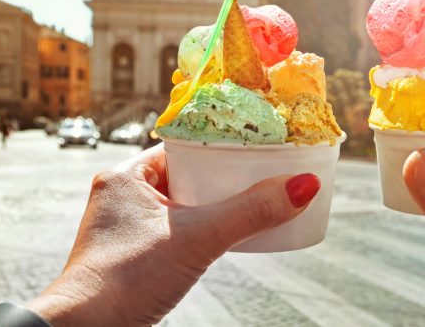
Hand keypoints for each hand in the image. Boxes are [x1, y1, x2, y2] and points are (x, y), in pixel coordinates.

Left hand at [25, 145, 319, 325]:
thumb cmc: (127, 279)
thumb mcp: (199, 238)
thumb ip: (252, 211)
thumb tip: (304, 185)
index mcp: (125, 176)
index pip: (182, 145)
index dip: (220, 144)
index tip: (254, 145)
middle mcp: (120, 195)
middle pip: (185, 174)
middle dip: (221, 177)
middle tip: (259, 175)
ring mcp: (122, 226)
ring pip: (180, 203)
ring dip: (211, 205)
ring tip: (248, 204)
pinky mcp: (129, 253)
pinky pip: (173, 229)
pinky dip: (198, 229)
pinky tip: (219, 237)